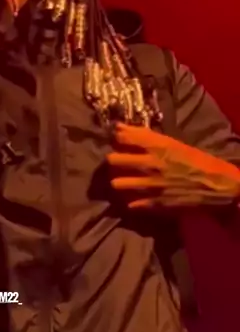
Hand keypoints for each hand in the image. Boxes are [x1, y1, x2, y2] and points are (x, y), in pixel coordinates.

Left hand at [106, 123, 239, 210]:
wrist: (218, 188)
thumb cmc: (200, 162)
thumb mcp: (176, 145)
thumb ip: (151, 139)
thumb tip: (123, 128)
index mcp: (158, 146)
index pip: (124, 137)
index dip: (116, 138)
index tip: (116, 139)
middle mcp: (150, 164)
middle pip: (113, 159)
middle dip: (113, 160)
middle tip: (116, 162)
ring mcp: (151, 185)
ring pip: (118, 183)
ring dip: (119, 182)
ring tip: (122, 182)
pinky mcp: (154, 203)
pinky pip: (131, 203)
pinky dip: (132, 202)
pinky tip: (135, 199)